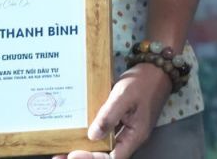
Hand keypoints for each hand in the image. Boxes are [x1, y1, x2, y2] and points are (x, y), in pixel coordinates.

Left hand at [54, 63, 170, 158]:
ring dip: (85, 149)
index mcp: (135, 135)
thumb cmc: (143, 81)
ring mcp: (126, 129)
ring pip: (104, 146)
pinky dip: (91, 137)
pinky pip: (106, 134)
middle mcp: (130, 137)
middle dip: (84, 157)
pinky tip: (76, 133)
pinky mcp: (121, 121)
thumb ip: (109, 116)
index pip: (112, 158)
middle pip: (106, 155)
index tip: (73, 153)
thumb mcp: (124, 96)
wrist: (157, 66)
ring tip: (63, 149)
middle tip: (59, 156)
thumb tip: (92, 136)